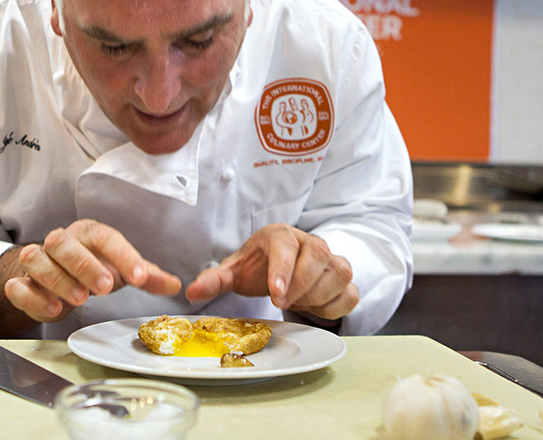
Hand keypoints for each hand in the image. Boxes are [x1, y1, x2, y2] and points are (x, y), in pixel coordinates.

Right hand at [4, 219, 181, 323]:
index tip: (139, 277)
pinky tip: (52, 308)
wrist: (54, 275)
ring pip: (35, 258)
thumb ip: (145, 276)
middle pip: (62, 242)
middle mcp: (60, 243)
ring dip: (57, 278)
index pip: (104, 236)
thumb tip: (175, 286)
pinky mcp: (20, 283)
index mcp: (88, 234)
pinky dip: (31, 296)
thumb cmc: (91, 267)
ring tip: (79, 299)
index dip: (122, 255)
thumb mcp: (120, 269)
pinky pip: (17, 286)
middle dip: (84, 264)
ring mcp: (37, 262)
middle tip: (105, 288)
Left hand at [184, 223, 357, 320]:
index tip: (275, 294)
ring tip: (295, 302)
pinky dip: (335, 306)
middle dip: (302, 284)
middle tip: (281, 302)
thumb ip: (214, 280)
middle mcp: (309, 242)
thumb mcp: (234, 271)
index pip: (287, 245)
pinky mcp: (343, 280)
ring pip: (340, 273)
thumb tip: (192, 291)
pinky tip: (313, 308)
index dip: (283, 269)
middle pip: (319, 254)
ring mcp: (330, 260)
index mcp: (280, 235)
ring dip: (319, 295)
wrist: (278, 265)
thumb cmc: (258, 265)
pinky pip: (350, 293)